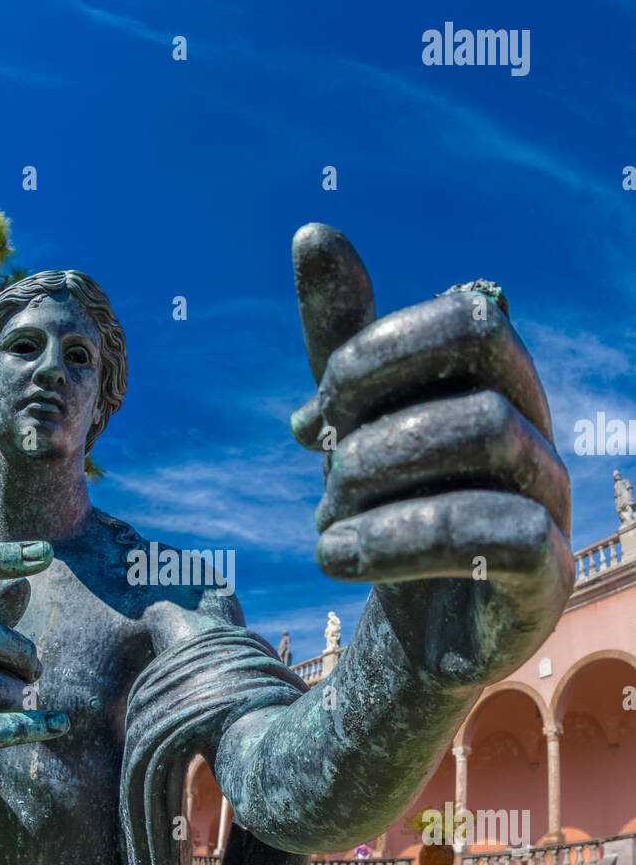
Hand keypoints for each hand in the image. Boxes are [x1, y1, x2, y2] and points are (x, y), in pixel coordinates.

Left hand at [290, 224, 574, 689]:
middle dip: (381, 406)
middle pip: (481, 362)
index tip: (316, 412)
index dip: (380, 349)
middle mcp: (535, 430)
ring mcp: (550, 501)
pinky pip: (501, 534)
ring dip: (379, 476)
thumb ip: (343, 342)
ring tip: (323, 523)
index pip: (467, 314)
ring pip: (487, 434)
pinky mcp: (545, 576)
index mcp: (496, 385)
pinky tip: (335, 558)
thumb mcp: (357, 426)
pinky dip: (400, 542)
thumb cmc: (393, 510)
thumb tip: (314, 233)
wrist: (419, 630)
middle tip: (325, 463)